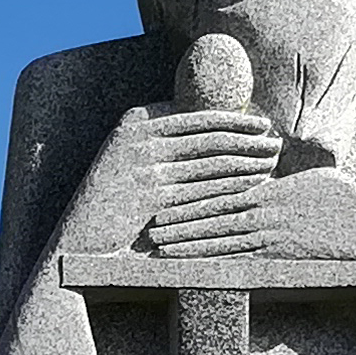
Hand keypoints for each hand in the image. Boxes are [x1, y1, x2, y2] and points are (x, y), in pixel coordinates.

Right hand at [66, 104, 280, 253]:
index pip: (198, 115)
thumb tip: (213, 134)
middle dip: (249, 140)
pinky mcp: (151, 197)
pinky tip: (252, 190)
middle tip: (276, 144)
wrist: (79, 239)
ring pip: (212, 163)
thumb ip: (163, 143)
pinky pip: (204, 191)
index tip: (262, 125)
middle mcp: (140, 138)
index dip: (236, 120)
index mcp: (136, 120)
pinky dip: (232, 189)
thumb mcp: (130, 161)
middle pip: (210, 136)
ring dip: (247, 163)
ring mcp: (145, 167)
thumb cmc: (111, 203)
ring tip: (271, 164)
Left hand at [145, 161, 355, 261]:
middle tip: (151, 222)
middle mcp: (268, 211)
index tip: (171, 194)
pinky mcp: (277, 258)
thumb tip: (265, 173)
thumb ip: (286, 180)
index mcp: (275, 188)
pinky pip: (237, 260)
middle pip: (215, 212)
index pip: (228, 187)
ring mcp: (271, 236)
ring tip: (161, 243)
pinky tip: (191, 264)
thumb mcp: (319, 181)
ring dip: (189, 241)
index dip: (196, 193)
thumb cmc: (349, 209)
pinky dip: (211, 261)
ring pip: (220, 237)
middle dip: (181, 218)